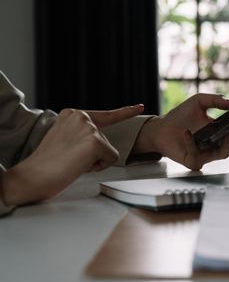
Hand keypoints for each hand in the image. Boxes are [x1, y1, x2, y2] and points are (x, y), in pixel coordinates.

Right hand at [2, 105, 143, 205]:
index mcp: (72, 114)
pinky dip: (99, 166)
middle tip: (71, 159)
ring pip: (109, 150)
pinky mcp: (96, 141)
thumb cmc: (48, 163)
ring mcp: (89, 127)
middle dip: (94, 155)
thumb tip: (99, 142)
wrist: (35, 175)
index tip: (140, 107)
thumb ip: (82, 135)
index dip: (125, 112)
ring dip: (95, 161)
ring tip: (73, 162)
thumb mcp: (65, 139)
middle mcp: (81, 116)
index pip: (105, 115)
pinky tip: (80, 165)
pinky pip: (111, 158)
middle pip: (106, 140)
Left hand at [133, 94, 228, 170]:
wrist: (161, 128)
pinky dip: (191, 143)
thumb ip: (214, 100)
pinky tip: (187, 133)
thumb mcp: (198, 102)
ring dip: (220, 144)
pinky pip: (197, 156)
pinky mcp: (193, 161)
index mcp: (218, 130)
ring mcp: (205, 154)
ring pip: (221, 154)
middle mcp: (214, 144)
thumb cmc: (180, 117)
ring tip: (214, 133)